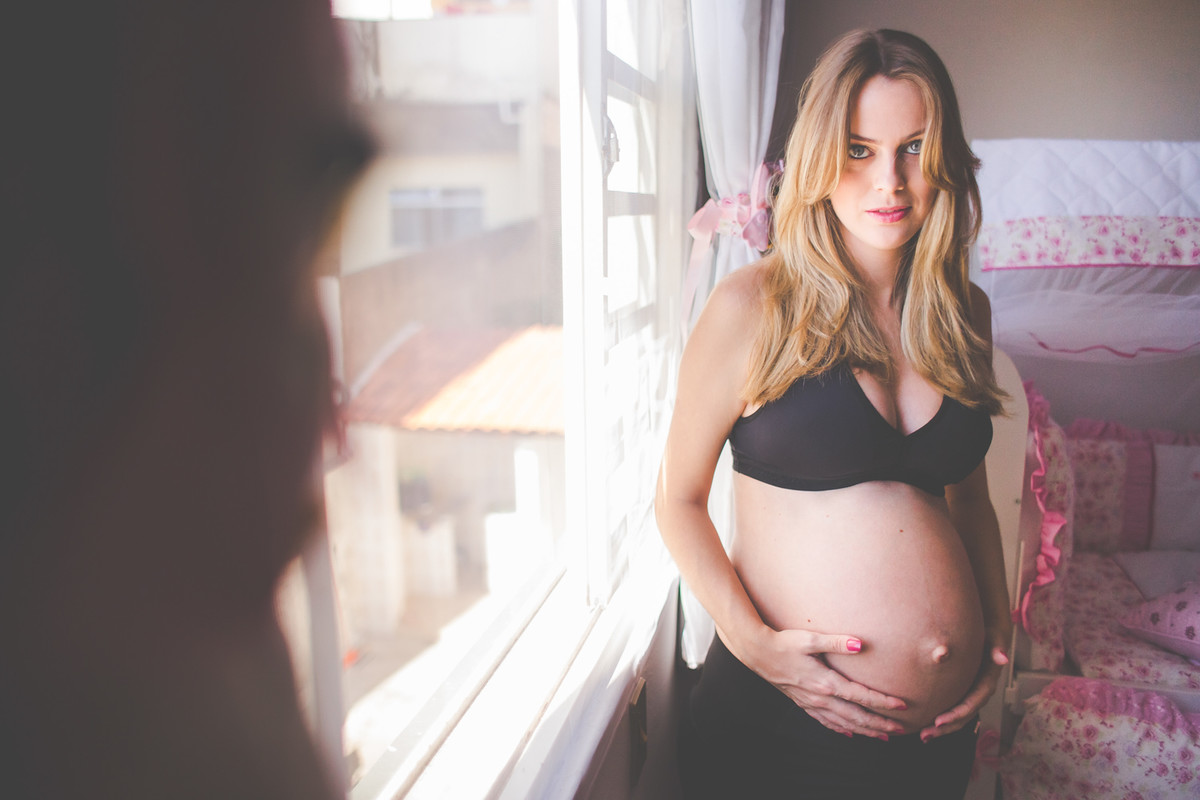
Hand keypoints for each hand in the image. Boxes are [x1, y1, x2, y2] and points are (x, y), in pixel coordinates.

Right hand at [740, 627, 908, 739]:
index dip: (882, 702)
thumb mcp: (810, 639)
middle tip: (900, 729)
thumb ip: (837, 642)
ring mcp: (811, 703)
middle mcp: (820, 697)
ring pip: (843, 723)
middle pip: (856, 716)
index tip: (902, 706)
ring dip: (865, 731)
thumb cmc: (784, 643)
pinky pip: (826, 722)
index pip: (860, 695)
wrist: (758, 653)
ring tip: (883, 736)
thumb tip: (860, 644)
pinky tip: (850, 734)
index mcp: (826, 682)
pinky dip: (841, 730)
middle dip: (879, 724)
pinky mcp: (803, 704)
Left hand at [919, 626, 1009, 742]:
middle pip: (964, 715)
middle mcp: (980, 691)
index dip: (956, 714)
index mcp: (987, 681)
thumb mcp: (994, 637)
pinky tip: (925, 722)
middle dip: (946, 727)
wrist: (989, 631)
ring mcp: (972, 692)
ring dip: (942, 727)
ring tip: (923, 736)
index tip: (938, 722)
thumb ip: (997, 647)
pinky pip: (953, 707)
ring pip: (958, 715)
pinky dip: (942, 716)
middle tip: (925, 734)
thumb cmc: (989, 633)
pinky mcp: (963, 690)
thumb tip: (1002, 658)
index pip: (972, 703)